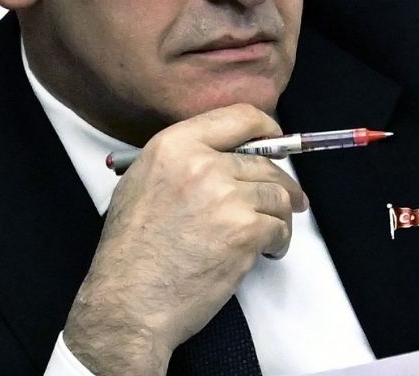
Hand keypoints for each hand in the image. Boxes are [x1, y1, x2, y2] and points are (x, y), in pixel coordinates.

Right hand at [61, 104, 308, 374]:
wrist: (130, 302)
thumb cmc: (131, 253)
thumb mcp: (142, 183)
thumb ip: (183, 161)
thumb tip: (227, 155)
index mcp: (174, 146)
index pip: (239, 117)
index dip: (266, 129)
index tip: (277, 141)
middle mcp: (202, 164)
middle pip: (264, 162)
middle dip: (281, 183)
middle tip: (289, 200)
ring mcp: (226, 197)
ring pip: (278, 194)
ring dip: (280, 216)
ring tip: (269, 234)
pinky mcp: (245, 230)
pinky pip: (279, 227)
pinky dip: (278, 241)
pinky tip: (265, 252)